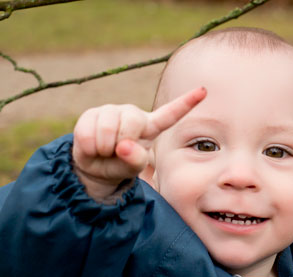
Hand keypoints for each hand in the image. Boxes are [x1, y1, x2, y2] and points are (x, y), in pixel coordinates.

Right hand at [72, 87, 205, 197]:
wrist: (95, 168)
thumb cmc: (120, 166)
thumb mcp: (132, 169)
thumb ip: (134, 160)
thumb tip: (124, 146)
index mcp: (151, 127)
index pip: (171, 114)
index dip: (186, 103)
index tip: (204, 91)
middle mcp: (133, 115)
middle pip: (132, 123)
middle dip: (122, 143)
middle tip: (118, 153)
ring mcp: (113, 111)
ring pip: (109, 129)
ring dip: (104, 148)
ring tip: (105, 151)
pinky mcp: (92, 113)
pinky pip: (89, 131)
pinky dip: (90, 147)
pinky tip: (93, 147)